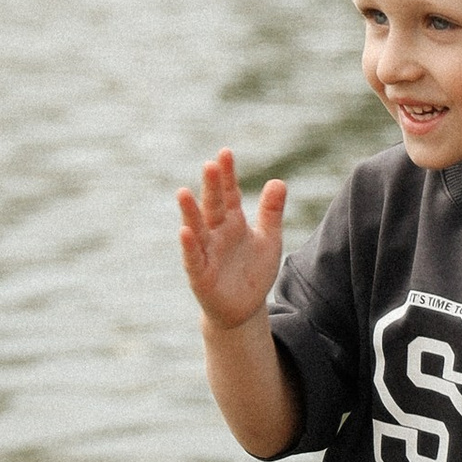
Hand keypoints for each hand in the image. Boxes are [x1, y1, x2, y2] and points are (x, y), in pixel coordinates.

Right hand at [177, 147, 287, 328]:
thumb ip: (272, 212)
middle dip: (211, 187)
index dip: (227, 175)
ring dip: (189, 212)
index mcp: (233, 222)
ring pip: (196, 228)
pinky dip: (188, 245)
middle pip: (212, 206)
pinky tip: (184, 231)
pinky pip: (193, 258)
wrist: (245, 308)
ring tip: (183, 192)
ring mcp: (206, 252)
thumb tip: (279, 181)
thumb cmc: (254, 270)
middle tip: (210, 165)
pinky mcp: (200, 274)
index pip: (229, 194)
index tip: (225, 153)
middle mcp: (216, 233)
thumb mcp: (270, 239)